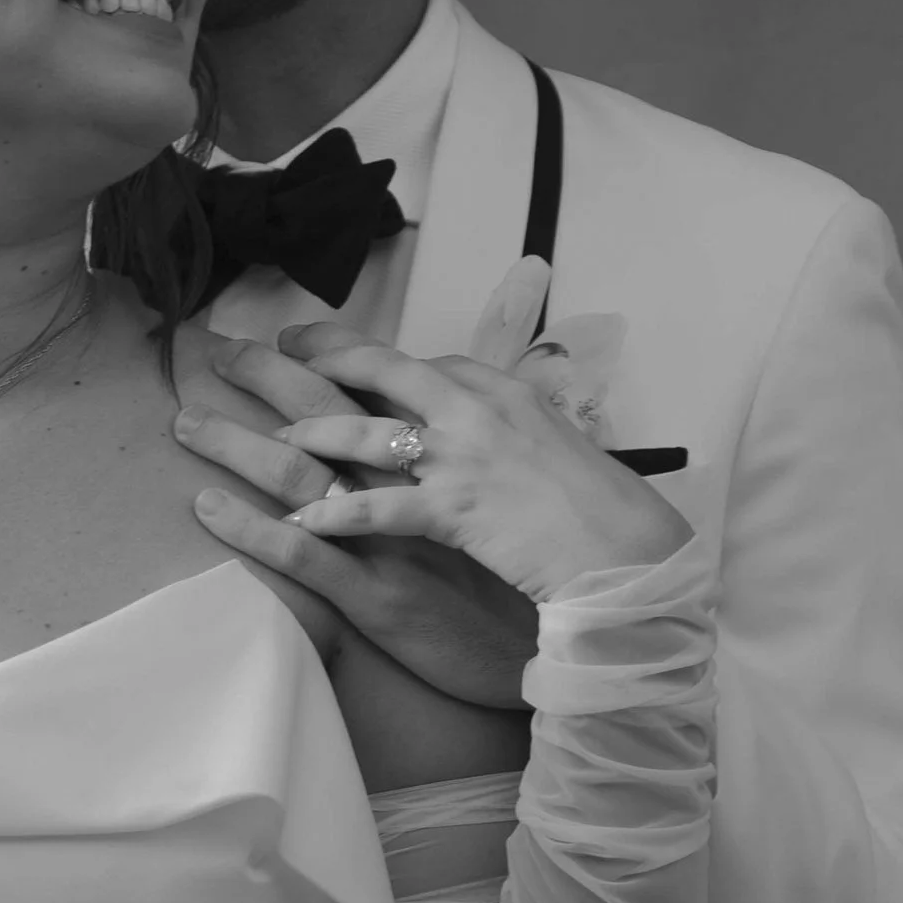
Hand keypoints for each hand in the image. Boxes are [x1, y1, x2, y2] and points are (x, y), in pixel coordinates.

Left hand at [276, 327, 692, 600]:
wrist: (630, 553)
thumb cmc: (601, 509)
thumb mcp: (554, 446)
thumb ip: (506, 433)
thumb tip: (483, 435)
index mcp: (502, 391)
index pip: (422, 364)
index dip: (368, 359)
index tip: (330, 354)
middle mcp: (475, 412)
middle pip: (380, 369)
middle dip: (318, 355)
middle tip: (272, 349)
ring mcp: (461, 460)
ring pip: (365, 433)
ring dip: (312, 433)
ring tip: (272, 437)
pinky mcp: (454, 512)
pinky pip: (378, 508)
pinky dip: (335, 515)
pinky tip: (299, 522)